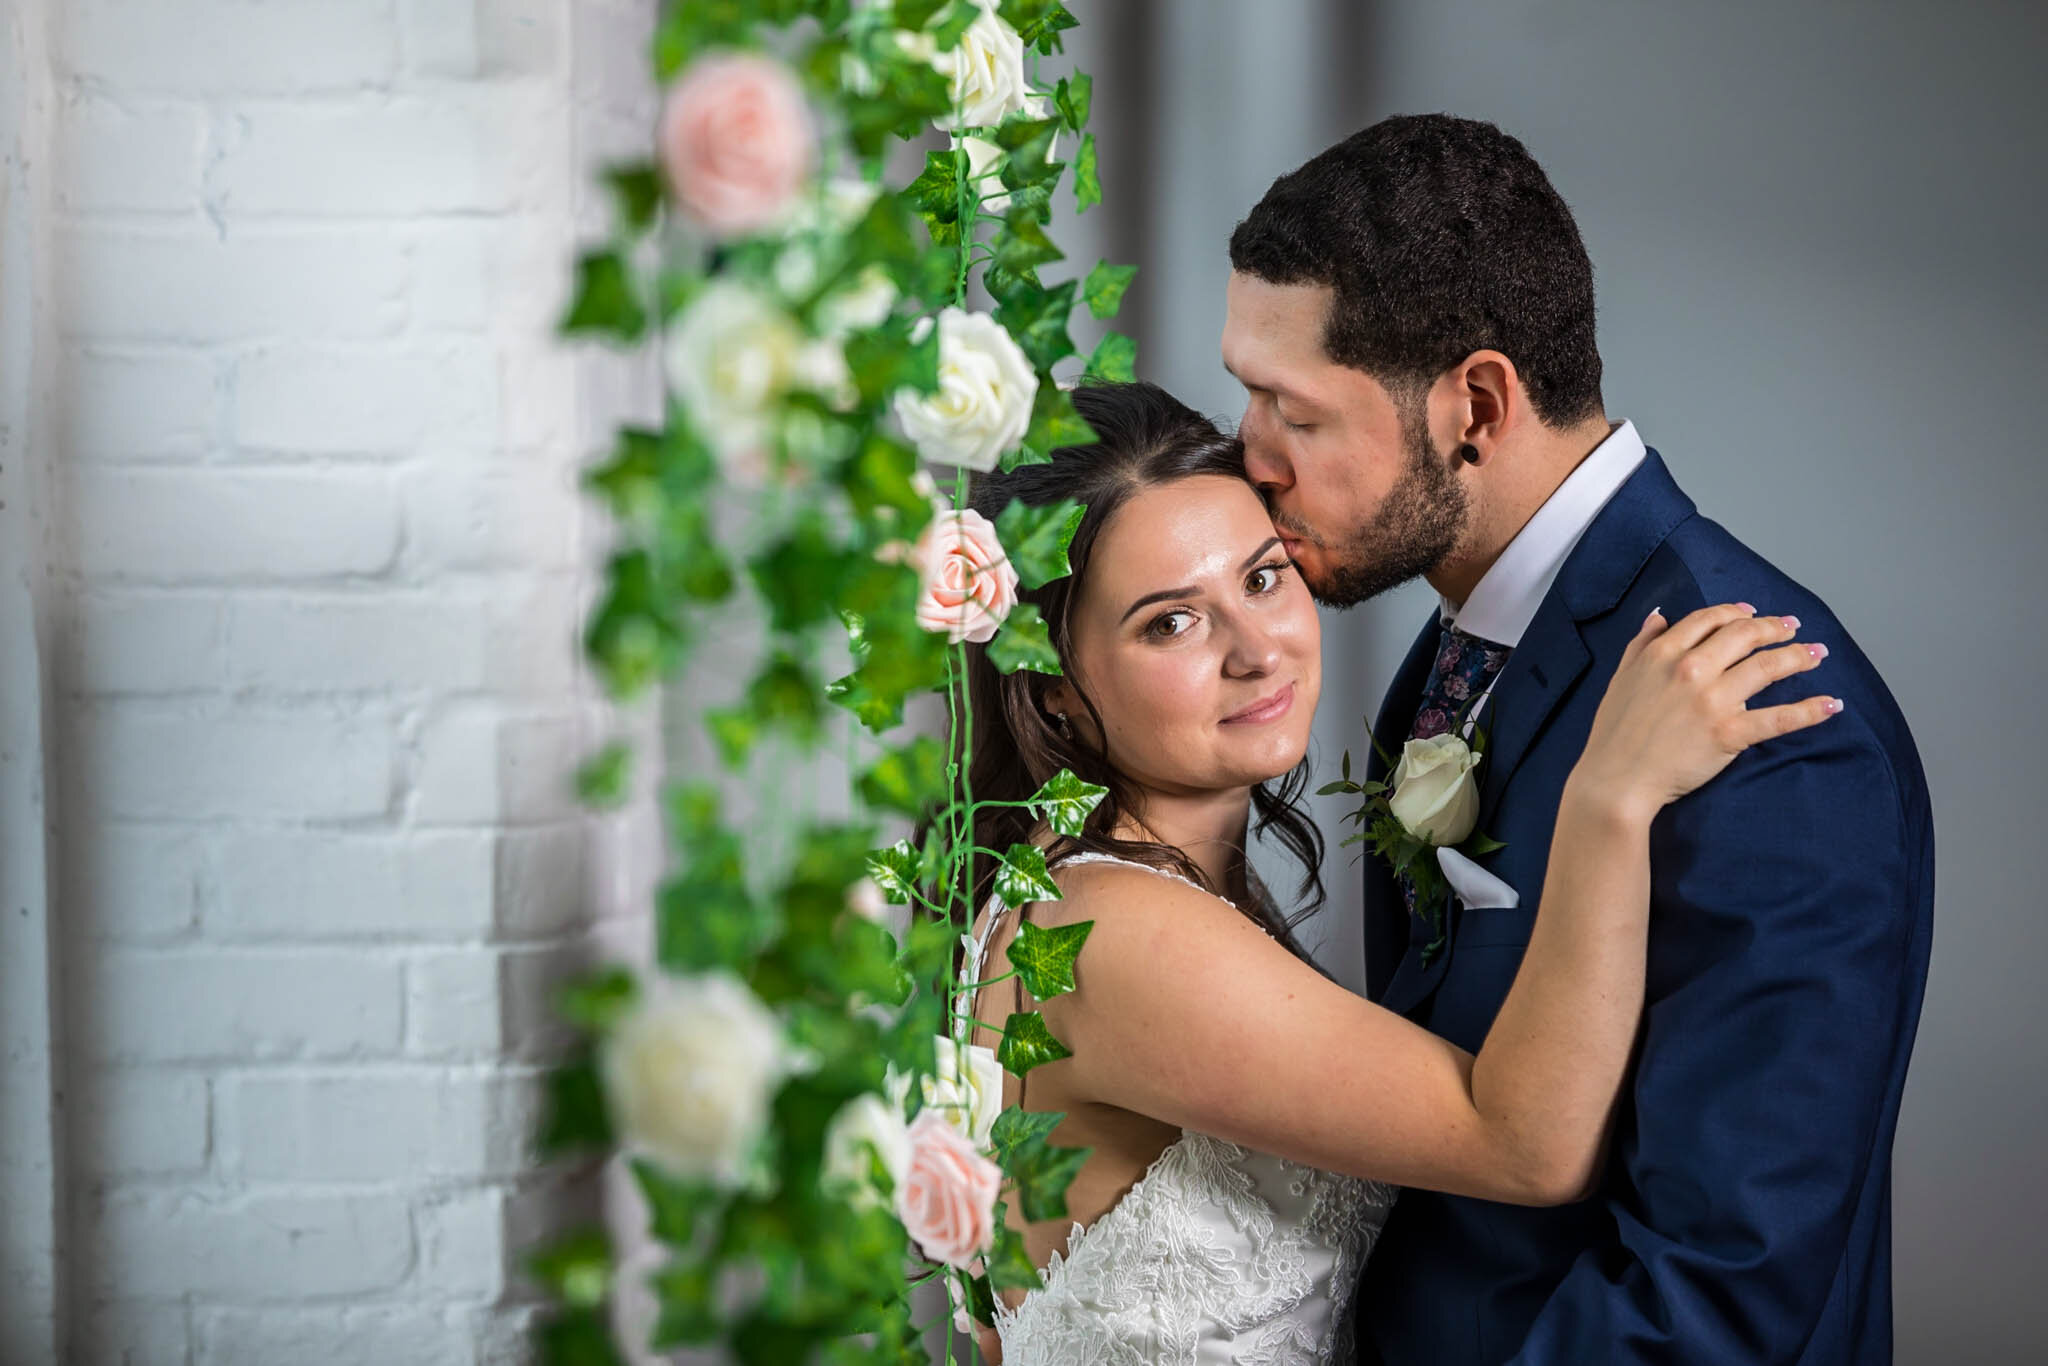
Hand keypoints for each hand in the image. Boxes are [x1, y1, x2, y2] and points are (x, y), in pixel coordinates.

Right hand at [1571, 604, 1839, 825]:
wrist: (1616, 780)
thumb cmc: (1614, 732)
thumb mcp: (1620, 677)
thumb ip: (1641, 643)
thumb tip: (1660, 616)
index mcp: (1664, 652)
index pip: (1709, 620)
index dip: (1736, 612)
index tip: (1753, 613)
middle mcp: (1692, 669)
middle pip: (1745, 635)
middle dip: (1775, 628)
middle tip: (1793, 627)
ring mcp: (1713, 700)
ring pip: (1768, 667)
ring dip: (1799, 656)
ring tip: (1817, 653)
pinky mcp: (1730, 733)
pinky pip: (1779, 718)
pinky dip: (1810, 710)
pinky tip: (1832, 704)